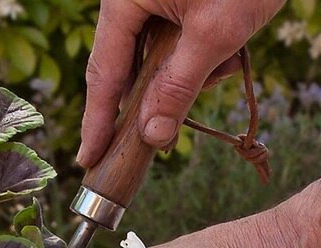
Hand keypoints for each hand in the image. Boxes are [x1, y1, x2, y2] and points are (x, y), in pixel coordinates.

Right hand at [77, 0, 285, 165]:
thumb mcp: (216, 32)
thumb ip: (179, 88)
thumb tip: (153, 136)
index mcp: (124, 0)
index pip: (104, 74)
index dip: (97, 122)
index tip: (89, 159)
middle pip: (126, 68)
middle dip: (158, 96)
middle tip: (170, 131)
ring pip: (154, 58)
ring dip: (188, 74)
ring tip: (228, 62)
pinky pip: (173, 41)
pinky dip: (199, 54)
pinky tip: (231, 49)